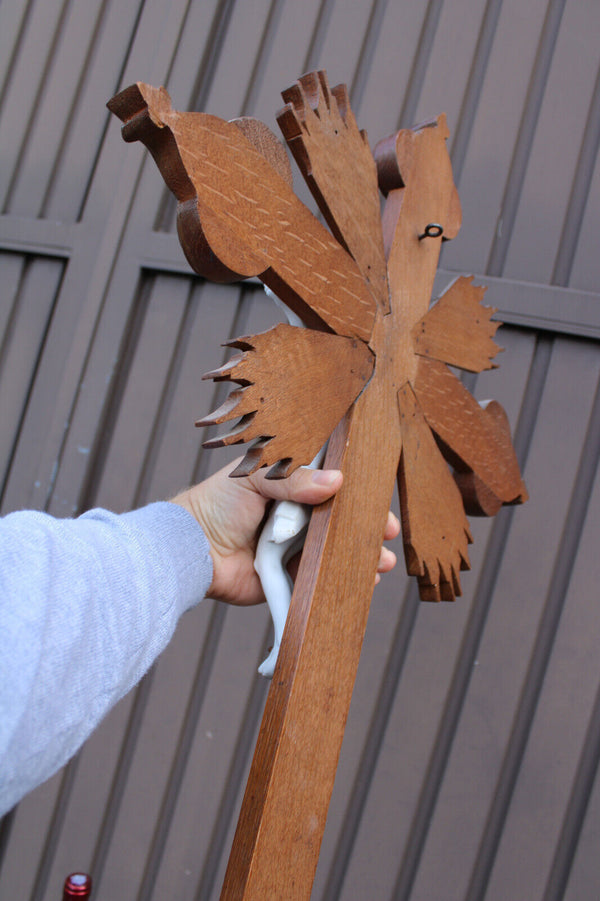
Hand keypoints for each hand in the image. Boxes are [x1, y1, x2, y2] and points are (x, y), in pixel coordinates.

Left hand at [172, 458, 398, 604]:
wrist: (191, 551)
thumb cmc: (217, 504)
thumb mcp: (255, 478)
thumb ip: (294, 479)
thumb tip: (337, 482)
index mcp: (288, 484)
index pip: (331, 481)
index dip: (357, 488)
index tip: (377, 494)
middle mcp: (296, 514)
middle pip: (342, 517)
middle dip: (368, 525)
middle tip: (386, 531)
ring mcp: (295, 545)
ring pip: (338, 548)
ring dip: (363, 554)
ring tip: (381, 561)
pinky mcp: (291, 576)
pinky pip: (323, 577)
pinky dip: (344, 579)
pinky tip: (365, 580)